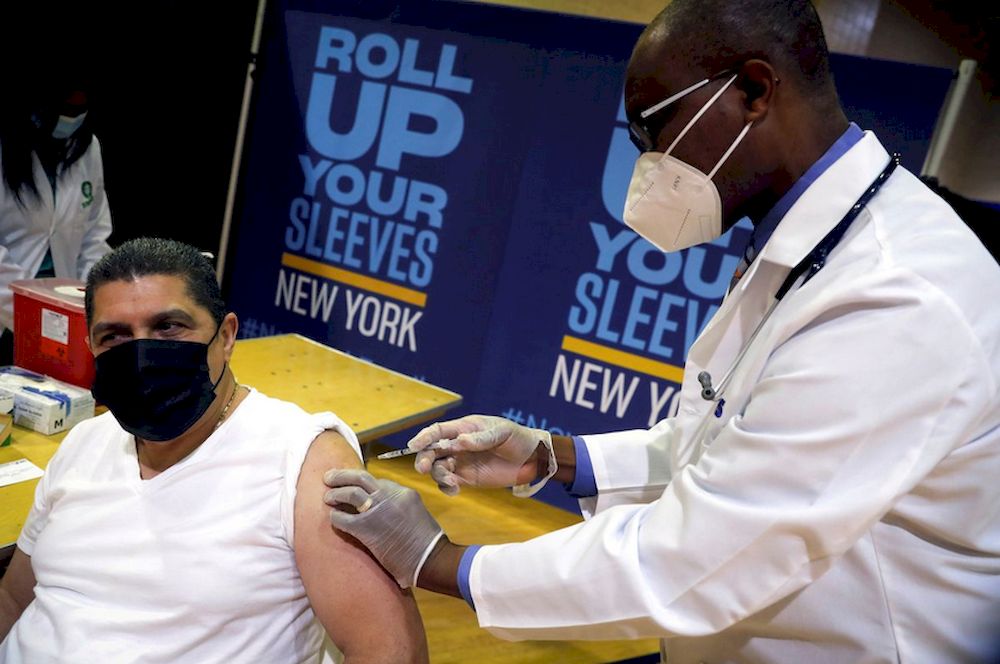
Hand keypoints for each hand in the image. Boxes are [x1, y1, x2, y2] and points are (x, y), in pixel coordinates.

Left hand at [324, 469, 442, 587]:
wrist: (429, 558)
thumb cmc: (427, 542)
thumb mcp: (417, 514)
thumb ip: (400, 506)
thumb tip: (382, 508)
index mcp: (404, 492)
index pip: (377, 481)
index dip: (362, 483)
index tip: (352, 485)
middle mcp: (390, 496)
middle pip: (361, 477)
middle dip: (342, 475)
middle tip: (329, 477)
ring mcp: (377, 511)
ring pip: (351, 492)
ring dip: (336, 493)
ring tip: (328, 496)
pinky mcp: (366, 529)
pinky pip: (344, 518)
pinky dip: (335, 517)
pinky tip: (333, 518)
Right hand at [407, 415, 551, 495]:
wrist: (532, 459)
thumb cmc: (517, 437)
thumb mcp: (503, 432)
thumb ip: (482, 438)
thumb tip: (460, 441)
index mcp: (464, 429)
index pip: (438, 431)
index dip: (424, 437)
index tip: (413, 445)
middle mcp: (458, 445)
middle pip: (432, 451)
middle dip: (424, 458)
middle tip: (423, 468)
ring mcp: (461, 462)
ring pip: (438, 468)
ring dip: (438, 475)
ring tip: (451, 481)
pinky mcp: (467, 479)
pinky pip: (450, 483)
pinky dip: (447, 487)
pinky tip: (454, 489)